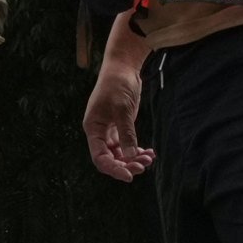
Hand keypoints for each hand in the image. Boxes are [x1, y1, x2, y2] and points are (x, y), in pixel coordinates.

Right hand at [83, 45, 154, 183]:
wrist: (122, 66)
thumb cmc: (117, 85)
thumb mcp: (122, 109)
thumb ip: (126, 132)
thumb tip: (130, 156)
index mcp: (93, 128)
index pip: (99, 157)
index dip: (113, 169)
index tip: (129, 176)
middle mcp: (99, 132)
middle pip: (110, 158)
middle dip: (127, 164)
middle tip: (143, 165)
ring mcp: (110, 130)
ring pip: (120, 153)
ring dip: (134, 158)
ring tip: (149, 158)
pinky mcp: (120, 126)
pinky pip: (127, 144)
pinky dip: (137, 149)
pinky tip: (149, 152)